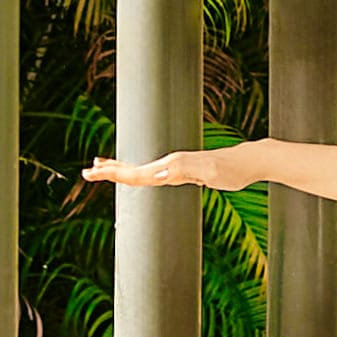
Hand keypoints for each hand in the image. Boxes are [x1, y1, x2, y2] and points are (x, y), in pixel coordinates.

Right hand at [84, 145, 240, 191]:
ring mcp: (176, 167)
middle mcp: (172, 164)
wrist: (248, 161)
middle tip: (88, 171)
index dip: (116, 174)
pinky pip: (155, 173)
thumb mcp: (210, 171)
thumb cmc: (232, 169)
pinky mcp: (183, 171)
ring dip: (120, 169)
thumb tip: (159, 172)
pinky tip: (138, 175)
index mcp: (173, 165)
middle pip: (135, 168)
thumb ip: (186, 170)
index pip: (138, 173)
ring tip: (102, 166)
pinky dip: (140, 173)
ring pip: (142, 169)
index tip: (96, 172)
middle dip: (111, 169)